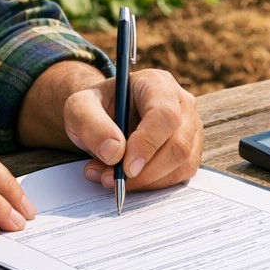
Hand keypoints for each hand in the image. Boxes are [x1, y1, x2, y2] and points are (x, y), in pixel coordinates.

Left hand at [62, 67, 202, 194]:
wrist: (106, 115)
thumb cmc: (97, 107)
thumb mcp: (79, 107)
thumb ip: (90, 124)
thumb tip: (114, 153)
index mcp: (157, 84)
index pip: (165, 115)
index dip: (148, 144)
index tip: (126, 167)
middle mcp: (182, 104)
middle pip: (179, 145)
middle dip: (146, 172)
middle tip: (112, 179)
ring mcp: (190, 128)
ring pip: (182, 164)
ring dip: (147, 181)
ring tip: (112, 177)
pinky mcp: (190, 151)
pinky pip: (179, 175)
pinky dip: (153, 184)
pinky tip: (129, 179)